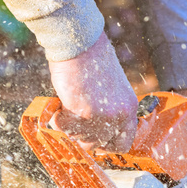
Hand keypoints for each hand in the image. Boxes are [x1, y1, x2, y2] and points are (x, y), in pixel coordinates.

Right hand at [47, 32, 137, 152]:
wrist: (81, 42)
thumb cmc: (92, 60)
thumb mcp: (111, 88)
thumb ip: (108, 110)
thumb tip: (93, 131)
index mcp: (129, 108)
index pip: (122, 144)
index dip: (105, 144)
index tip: (93, 138)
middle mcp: (120, 116)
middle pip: (97, 145)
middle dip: (82, 134)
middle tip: (74, 117)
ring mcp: (103, 116)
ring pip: (79, 138)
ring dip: (69, 125)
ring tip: (67, 104)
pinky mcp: (84, 113)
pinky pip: (64, 127)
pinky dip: (56, 117)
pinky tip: (59, 102)